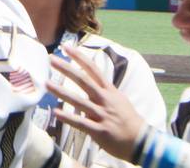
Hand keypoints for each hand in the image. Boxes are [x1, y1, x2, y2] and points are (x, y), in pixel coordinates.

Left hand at [48, 45, 145, 159]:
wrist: (142, 142)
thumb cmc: (129, 120)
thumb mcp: (119, 100)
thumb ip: (104, 91)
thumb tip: (92, 82)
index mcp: (110, 91)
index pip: (93, 69)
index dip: (80, 57)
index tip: (66, 47)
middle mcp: (105, 100)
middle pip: (83, 81)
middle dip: (67, 69)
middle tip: (51, 59)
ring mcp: (102, 115)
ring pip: (78, 101)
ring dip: (61, 92)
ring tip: (46, 84)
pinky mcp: (99, 130)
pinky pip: (81, 123)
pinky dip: (68, 118)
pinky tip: (56, 113)